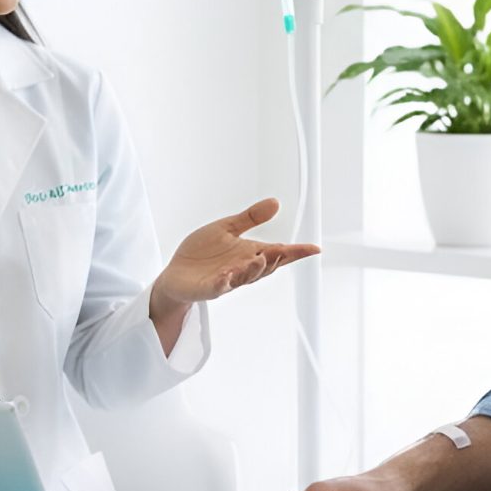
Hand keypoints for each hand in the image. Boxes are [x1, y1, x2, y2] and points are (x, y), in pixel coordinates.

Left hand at [151, 198, 320, 316]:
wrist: (176, 274)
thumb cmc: (202, 253)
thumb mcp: (227, 228)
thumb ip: (251, 218)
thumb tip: (275, 202)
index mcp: (250, 253)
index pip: (278, 252)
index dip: (296, 251)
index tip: (314, 248)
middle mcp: (242, 268)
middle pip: (266, 266)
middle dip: (275, 259)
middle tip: (285, 250)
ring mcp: (227, 280)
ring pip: (246, 277)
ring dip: (254, 269)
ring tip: (261, 259)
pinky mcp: (209, 288)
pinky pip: (219, 286)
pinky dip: (225, 282)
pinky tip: (228, 275)